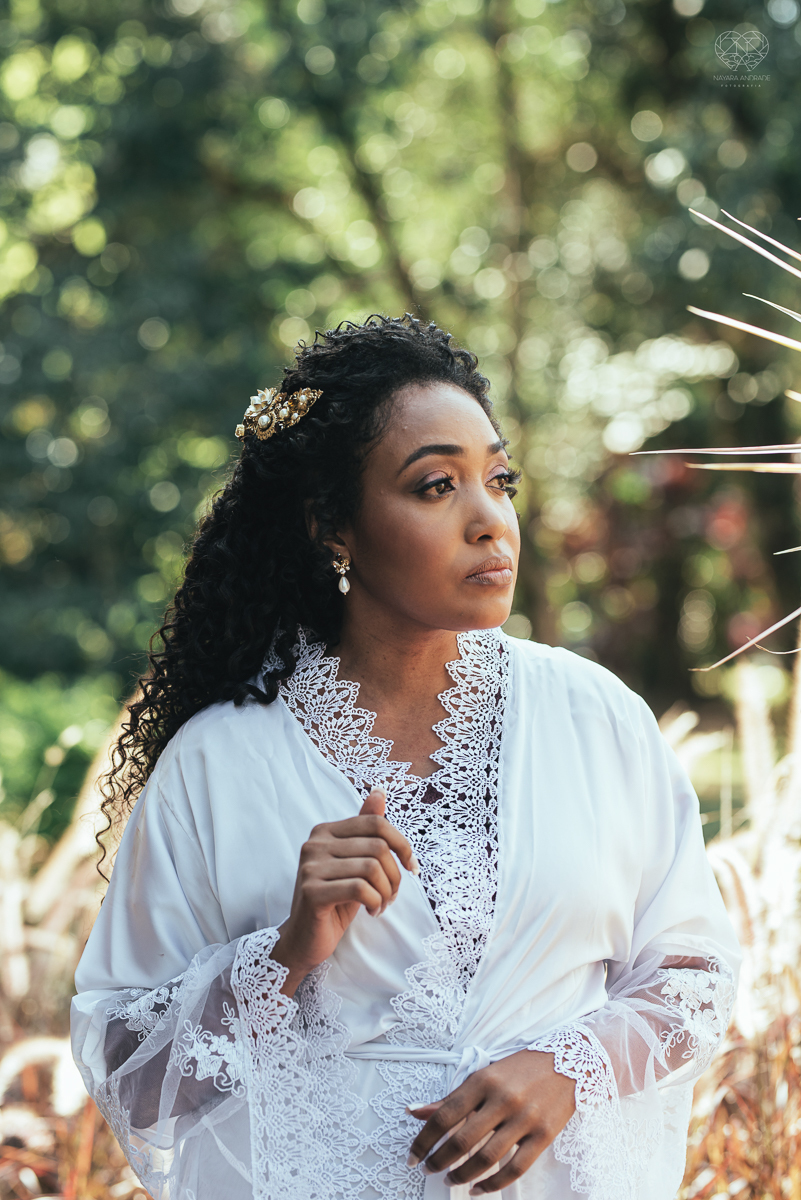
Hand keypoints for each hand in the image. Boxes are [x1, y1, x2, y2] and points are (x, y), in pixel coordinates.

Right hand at [271, 788, 417, 995]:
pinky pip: (360, 889)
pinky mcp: (312, 892)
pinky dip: (375, 902)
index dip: (402, 844)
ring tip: (382, 904)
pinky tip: (372, 912)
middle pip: (378, 847)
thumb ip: (365, 828)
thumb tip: (379, 791)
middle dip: (395, 875)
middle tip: (392, 895)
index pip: (376, 823)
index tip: (412, 867)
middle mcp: (314, 843)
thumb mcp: (355, 862)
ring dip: (387, 892)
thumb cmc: (335, 900)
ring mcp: (310, 867)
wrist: (304, 939)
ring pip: (372, 868)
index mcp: (325, 831)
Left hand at [407, 1050, 575, 1193]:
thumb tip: (415, 1111)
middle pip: (462, 1140)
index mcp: (483, 1079)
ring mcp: (525, 1118)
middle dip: (439, 1160)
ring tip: (450, 1179)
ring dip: (462, 1175)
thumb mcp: (484, 1075)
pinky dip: (493, 1184)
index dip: (424, 1140)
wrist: (570, 1061)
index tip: (412, 1156)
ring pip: (486, 1158)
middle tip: (428, 1169)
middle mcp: (502, 1099)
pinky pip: (514, 1169)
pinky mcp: (544, 1135)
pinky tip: (479, 1189)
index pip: (444, 1115)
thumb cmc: (520, 1069)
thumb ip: (451, 1097)